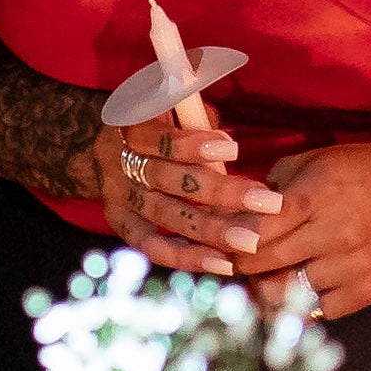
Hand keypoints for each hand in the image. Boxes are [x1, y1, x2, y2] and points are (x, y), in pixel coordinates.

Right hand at [87, 91, 280, 279]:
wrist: (105, 150)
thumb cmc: (154, 124)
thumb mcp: (167, 108)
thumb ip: (192, 117)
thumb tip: (225, 141)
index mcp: (128, 129)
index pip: (158, 139)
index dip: (192, 145)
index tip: (233, 149)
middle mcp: (118, 164)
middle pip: (168, 180)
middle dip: (219, 192)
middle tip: (266, 203)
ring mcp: (118, 198)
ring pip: (164, 215)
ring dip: (210, 230)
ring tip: (249, 241)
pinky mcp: (121, 224)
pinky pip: (152, 246)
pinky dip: (186, 256)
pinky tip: (221, 263)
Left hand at [222, 141, 370, 318]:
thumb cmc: (366, 172)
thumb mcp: (318, 161)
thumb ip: (275, 186)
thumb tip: (239, 213)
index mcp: (317, 196)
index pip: (257, 230)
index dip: (232, 240)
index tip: (223, 242)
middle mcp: (335, 234)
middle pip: (265, 264)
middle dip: (242, 265)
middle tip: (235, 263)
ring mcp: (351, 267)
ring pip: (286, 293)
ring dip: (268, 288)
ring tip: (265, 277)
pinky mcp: (366, 291)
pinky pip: (317, 311)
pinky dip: (301, 304)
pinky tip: (297, 289)